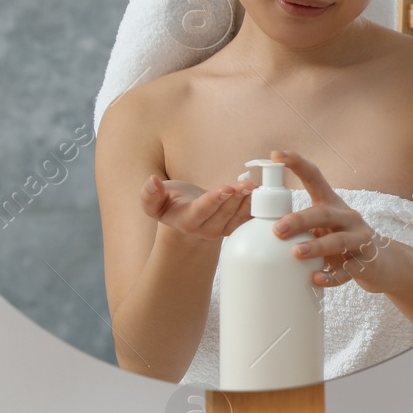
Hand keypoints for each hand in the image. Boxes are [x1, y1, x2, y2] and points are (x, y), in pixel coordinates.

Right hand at [141, 174, 255, 242]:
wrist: (185, 216)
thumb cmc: (169, 204)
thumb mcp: (152, 202)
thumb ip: (149, 195)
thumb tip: (152, 181)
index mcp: (187, 221)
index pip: (202, 210)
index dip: (215, 199)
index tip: (226, 188)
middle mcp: (206, 230)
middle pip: (225, 212)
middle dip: (237, 197)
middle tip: (249, 183)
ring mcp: (223, 230)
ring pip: (239, 216)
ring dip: (250, 201)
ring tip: (257, 186)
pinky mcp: (235, 228)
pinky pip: (248, 218)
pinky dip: (257, 206)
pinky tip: (263, 193)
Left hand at [268, 149, 396, 290]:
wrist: (383, 263)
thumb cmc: (342, 242)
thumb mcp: (324, 227)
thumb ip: (300, 225)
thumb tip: (256, 223)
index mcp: (332, 204)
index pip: (315, 178)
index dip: (296, 164)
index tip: (276, 155)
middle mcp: (348, 217)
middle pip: (324, 213)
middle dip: (300, 220)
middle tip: (277, 229)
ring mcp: (360, 239)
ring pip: (339, 240)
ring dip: (317, 246)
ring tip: (296, 253)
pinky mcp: (367, 261)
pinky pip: (348, 270)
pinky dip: (332, 276)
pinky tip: (316, 279)